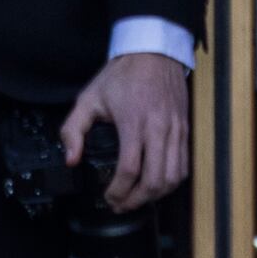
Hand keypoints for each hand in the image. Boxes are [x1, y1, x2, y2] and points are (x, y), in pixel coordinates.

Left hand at [58, 51, 191, 208]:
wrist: (154, 52)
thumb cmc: (122, 75)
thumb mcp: (89, 98)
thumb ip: (73, 130)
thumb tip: (71, 159)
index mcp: (134, 121)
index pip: (130, 169)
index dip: (119, 190)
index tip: (109, 198)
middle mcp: (159, 128)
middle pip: (155, 180)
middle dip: (137, 200)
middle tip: (121, 205)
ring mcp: (175, 130)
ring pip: (173, 177)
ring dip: (156, 194)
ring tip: (138, 199)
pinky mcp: (185, 130)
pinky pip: (183, 165)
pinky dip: (171, 181)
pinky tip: (157, 184)